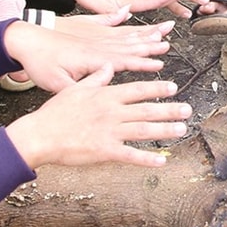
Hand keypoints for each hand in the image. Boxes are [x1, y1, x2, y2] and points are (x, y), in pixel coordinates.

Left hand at [3, 19, 172, 87]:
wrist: (24, 39)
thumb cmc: (40, 63)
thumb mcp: (57, 84)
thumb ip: (80, 89)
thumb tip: (99, 96)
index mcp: (92, 58)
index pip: (123, 61)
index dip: (142, 62)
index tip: (160, 63)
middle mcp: (96, 43)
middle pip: (130, 44)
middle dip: (151, 43)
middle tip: (169, 41)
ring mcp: (92, 34)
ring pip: (123, 33)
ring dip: (143, 31)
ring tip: (160, 28)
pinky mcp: (85, 27)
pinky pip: (107, 20)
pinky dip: (118, 16)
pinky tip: (128, 12)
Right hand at [5, 69, 191, 169]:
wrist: (39, 135)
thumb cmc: (55, 112)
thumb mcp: (75, 89)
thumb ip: (96, 78)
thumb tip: (109, 66)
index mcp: (105, 95)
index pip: (137, 90)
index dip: (157, 89)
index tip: (173, 88)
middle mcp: (111, 112)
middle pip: (146, 110)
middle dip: (169, 110)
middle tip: (187, 110)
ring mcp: (109, 132)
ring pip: (144, 130)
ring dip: (165, 130)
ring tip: (182, 129)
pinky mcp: (105, 151)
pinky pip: (131, 155)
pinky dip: (147, 159)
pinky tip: (162, 160)